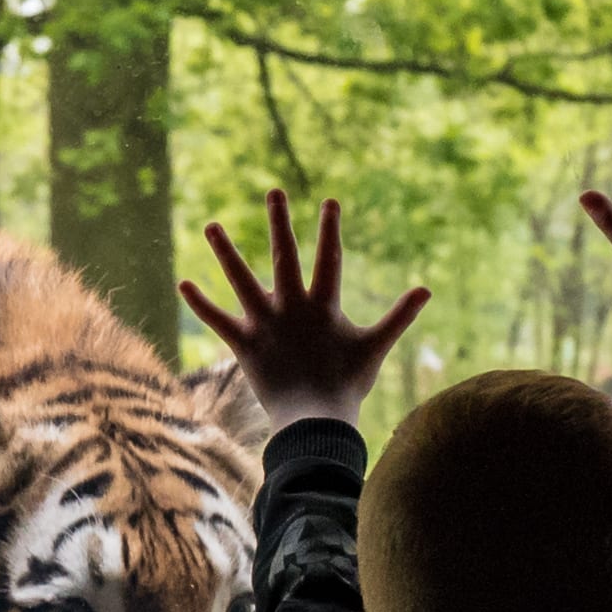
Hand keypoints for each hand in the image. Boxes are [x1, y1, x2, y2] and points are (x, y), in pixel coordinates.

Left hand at [179, 191, 430, 431]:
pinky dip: (200, 303)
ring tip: (211, 225)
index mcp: (323, 305)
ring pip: (242, 280)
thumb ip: (399, 316)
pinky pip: (218, 320)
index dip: (330, 229)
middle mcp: (292, 307)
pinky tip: (183, 284)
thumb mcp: (374, 346)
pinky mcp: (244, 344)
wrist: (315, 421)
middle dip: (279, 222)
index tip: (329, 201)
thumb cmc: (347, 385)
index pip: (329, 258)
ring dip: (225, 252)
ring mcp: (266, 324)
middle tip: (273, 191)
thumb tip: (427, 290)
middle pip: (284, 256)